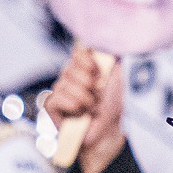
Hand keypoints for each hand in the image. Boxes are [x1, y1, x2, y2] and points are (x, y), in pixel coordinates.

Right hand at [44, 45, 124, 172]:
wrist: (111, 131)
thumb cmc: (115, 106)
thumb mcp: (121, 76)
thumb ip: (115, 56)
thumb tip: (114, 40)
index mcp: (86, 66)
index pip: (77, 53)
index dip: (87, 61)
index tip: (100, 73)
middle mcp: (71, 76)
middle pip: (69, 68)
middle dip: (89, 84)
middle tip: (98, 96)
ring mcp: (60, 91)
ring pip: (64, 84)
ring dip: (84, 98)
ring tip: (92, 108)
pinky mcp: (51, 107)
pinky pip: (55, 98)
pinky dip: (71, 105)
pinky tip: (79, 113)